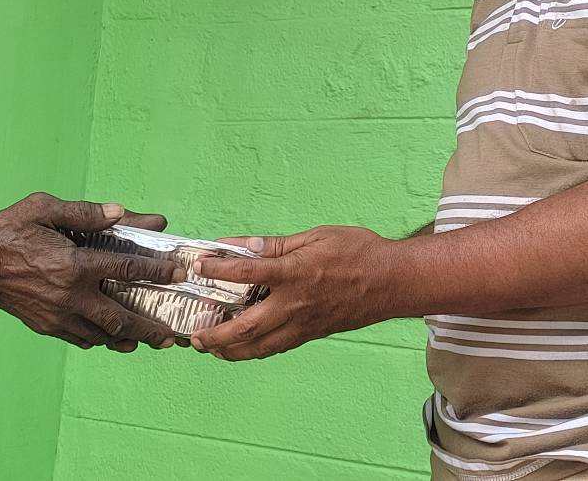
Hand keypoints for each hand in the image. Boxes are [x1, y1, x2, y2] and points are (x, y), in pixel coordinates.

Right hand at [0, 193, 184, 350]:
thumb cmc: (8, 232)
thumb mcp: (43, 208)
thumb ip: (85, 211)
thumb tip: (121, 212)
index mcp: (74, 264)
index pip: (126, 269)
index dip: (157, 272)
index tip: (179, 274)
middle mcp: (71, 295)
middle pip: (121, 318)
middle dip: (149, 328)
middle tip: (171, 334)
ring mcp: (58, 315)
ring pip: (103, 334)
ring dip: (129, 339)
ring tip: (151, 341)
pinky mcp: (47, 326)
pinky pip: (82, 338)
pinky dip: (101, 339)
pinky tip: (113, 337)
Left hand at [188, 225, 399, 360]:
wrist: (393, 282)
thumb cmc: (360, 252)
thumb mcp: (317, 236)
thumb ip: (277, 244)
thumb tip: (243, 245)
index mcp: (295, 273)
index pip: (246, 272)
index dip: (218, 269)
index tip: (198, 266)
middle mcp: (295, 303)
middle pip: (246, 326)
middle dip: (216, 334)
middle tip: (194, 336)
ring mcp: (303, 323)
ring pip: (260, 346)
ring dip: (231, 350)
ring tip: (211, 348)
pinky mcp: (312, 334)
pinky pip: (278, 346)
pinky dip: (256, 350)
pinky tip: (244, 348)